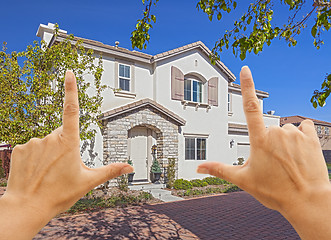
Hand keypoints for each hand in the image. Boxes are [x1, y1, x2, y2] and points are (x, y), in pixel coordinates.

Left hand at [1, 71, 132, 237]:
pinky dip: (36, 157)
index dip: (71, 89)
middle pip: (61, 135)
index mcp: (68, 142)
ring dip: (50, 153)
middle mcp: (49, 138)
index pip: (71, 110)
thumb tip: (130, 167)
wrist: (26, 207)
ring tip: (49, 174)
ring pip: (46, 142)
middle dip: (65, 147)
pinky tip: (36, 172)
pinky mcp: (19, 149)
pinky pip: (32, 148)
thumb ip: (110, 171)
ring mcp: (32, 143)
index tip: (69, 72)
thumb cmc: (59, 195)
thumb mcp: (88, 182)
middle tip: (63, 169)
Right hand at [197, 66, 329, 212]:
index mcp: (259, 139)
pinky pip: (303, 127)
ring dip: (283, 140)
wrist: (307, 201)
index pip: (249, 107)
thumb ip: (219, 169)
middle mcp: (277, 132)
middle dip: (267, 142)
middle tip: (271, 163)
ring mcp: (295, 133)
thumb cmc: (275, 192)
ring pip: (284, 130)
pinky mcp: (311, 137)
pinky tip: (300, 151)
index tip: (245, 69)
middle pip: (267, 128)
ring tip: (286, 161)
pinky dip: (300, 136)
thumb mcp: (243, 180)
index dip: (247, 86)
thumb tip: (198, 168)